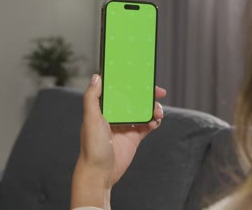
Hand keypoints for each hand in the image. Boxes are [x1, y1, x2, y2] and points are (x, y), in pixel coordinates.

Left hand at [71, 74, 165, 208]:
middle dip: (147, 94)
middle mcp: (115, 115)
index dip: (131, 82)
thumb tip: (97, 77)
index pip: (119, 90)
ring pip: (143, 111)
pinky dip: (154, 122)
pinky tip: (155, 122)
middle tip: (159, 92)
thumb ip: (92, 98)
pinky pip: (147, 125)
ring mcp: (125, 126)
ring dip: (153, 108)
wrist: (100, 173)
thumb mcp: (91, 120)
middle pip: (134, 99)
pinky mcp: (134, 137)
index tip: (142, 78)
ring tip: (158, 113)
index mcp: (104, 108)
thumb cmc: (92, 148)